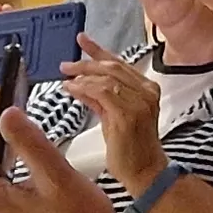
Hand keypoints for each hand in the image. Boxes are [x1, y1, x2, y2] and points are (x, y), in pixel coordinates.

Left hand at [66, 38, 164, 187]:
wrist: (145, 172)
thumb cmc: (131, 148)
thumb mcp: (114, 117)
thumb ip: (100, 99)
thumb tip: (80, 84)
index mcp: (147, 88)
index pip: (119, 62)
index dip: (98, 50)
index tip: (81, 40)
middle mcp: (146, 91)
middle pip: (111, 66)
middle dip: (85, 63)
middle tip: (65, 65)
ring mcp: (139, 102)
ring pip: (106, 77)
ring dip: (82, 75)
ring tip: (65, 78)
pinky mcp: (128, 114)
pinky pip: (102, 93)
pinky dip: (84, 89)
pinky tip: (71, 89)